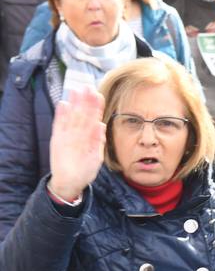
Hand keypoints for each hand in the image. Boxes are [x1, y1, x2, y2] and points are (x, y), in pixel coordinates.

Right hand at [48, 86, 105, 200]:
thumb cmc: (84, 170)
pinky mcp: (57, 140)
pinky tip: (63, 104)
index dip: (95, 107)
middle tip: (88, 87)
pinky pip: (59, 126)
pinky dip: (60, 116)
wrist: (70, 183)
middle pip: (81, 114)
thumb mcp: (96, 156)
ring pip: (71, 117)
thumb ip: (98, 142)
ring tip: (76, 91)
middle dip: (85, 101)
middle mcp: (78, 134)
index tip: (99, 95)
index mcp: (88, 137)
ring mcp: (67, 136)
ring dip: (73, 104)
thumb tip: (101, 125)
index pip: (92, 119)